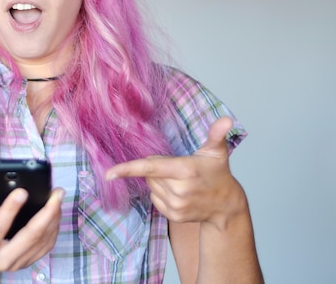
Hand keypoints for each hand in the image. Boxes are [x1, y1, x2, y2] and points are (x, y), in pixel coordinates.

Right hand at [0, 186, 64, 280]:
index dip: (10, 209)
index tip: (21, 191)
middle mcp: (3, 260)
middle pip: (31, 236)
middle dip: (47, 213)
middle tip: (55, 193)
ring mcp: (18, 263)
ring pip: (43, 240)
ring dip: (54, 217)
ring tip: (57, 197)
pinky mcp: (28, 261)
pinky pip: (46, 245)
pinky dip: (54, 227)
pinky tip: (55, 211)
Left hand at [105, 117, 246, 227]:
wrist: (226, 206)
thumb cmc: (218, 174)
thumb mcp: (217, 152)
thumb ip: (217, 134)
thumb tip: (227, 119)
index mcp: (184, 170)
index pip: (149, 168)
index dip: (127, 169)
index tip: (108, 173)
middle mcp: (178, 190)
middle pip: (150, 174)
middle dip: (158, 169)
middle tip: (178, 168)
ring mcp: (175, 205)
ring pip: (151, 187)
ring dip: (159, 181)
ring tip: (181, 181)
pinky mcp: (173, 216)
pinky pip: (155, 200)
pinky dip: (162, 194)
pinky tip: (179, 193)